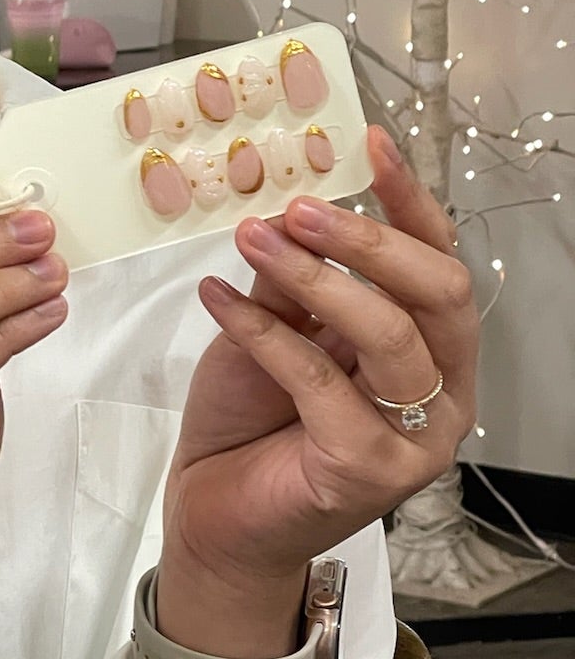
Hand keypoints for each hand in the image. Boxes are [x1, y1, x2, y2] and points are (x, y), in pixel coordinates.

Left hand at [164, 124, 478, 602]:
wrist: (216, 516)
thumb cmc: (252, 420)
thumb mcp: (271, 326)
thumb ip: (292, 275)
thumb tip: (288, 201)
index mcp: (431, 348)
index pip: (439, 260)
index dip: (410, 199)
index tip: (368, 142)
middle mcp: (442, 392)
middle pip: (438, 293)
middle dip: (369, 238)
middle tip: (302, 207)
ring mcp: (413, 438)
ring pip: (388, 334)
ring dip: (315, 277)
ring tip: (251, 238)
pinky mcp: (366, 469)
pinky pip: (320, 381)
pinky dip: (265, 332)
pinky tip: (217, 300)